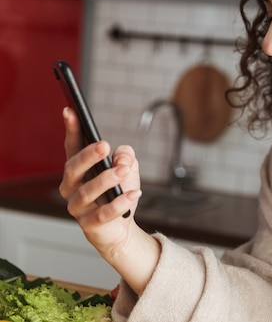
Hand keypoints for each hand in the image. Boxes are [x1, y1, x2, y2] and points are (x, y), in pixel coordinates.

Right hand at [58, 107, 140, 256]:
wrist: (121, 226)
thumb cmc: (119, 192)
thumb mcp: (127, 168)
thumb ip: (125, 156)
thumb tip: (121, 157)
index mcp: (78, 169)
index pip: (72, 147)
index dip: (71, 129)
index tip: (71, 111)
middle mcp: (71, 186)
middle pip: (73, 168)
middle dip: (88, 155)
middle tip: (104, 145)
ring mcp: (78, 206)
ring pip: (87, 191)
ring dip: (107, 179)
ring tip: (123, 170)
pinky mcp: (89, 224)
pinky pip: (103, 213)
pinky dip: (119, 203)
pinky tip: (134, 194)